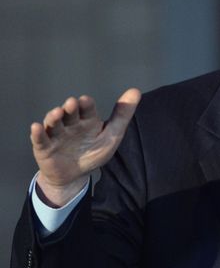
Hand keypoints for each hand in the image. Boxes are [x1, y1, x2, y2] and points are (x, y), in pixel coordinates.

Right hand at [31, 88, 140, 206]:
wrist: (75, 176)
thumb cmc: (93, 153)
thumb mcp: (112, 135)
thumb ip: (122, 115)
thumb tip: (136, 91)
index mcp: (87, 120)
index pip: (87, 109)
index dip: (86, 105)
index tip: (85, 100)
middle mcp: (70, 124)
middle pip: (69, 114)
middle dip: (70, 108)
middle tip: (72, 103)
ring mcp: (56, 135)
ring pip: (53, 123)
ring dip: (53, 117)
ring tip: (57, 113)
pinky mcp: (44, 147)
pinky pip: (39, 139)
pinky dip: (37, 133)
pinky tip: (36, 127)